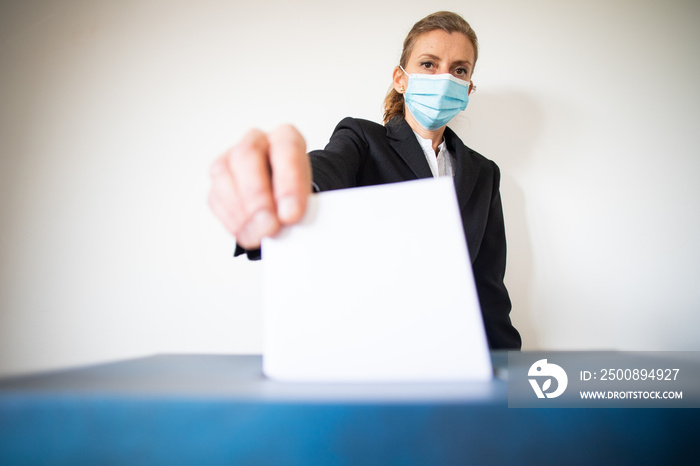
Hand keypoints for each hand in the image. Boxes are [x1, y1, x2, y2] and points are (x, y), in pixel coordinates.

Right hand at [208, 124, 310, 248]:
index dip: (288, 183)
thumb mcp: (309, 196)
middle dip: (257, 195)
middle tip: (270, 226)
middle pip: (247, 155)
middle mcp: (256, 141)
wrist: (284, 201)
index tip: (292, 214)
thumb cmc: (297, 194)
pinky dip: (231, 219)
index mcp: (285, 137)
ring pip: (224, 174)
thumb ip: (303, 205)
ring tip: (259, 235)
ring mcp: (231, 158)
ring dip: (242, 211)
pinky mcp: (218, 180)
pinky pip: (216, 197)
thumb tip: (289, 221)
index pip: (286, 148)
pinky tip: (246, 233)